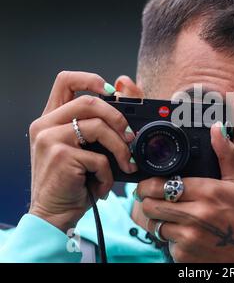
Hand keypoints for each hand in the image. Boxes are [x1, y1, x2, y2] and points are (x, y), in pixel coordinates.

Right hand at [28, 71, 136, 232]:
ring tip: (125, 164)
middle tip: (130, 137)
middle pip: (89, 101)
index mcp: (51, 118)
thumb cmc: (74, 180)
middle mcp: (45, 124)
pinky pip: (99, 158)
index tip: (113, 92)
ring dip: (120, 149)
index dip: (91, 79)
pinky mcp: (59, 156)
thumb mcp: (86, 148)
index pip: (66, 80)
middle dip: (118, 118)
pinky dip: (108, 174)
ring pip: (98, 127)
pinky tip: (102, 184)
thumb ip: (100, 122)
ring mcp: (49, 139)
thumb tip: (124, 85)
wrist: (54, 213)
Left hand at [135, 122, 233, 261]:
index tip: (148, 183)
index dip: (149, 183)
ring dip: (159, 218)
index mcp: (208, 192)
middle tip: (152, 197)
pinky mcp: (183, 254)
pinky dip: (170, 237)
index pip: (163, 185)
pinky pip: (165, 241)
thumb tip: (218, 128)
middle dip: (148, 200)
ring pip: (155, 223)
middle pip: (151, 204)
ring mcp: (189, 236)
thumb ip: (226, 154)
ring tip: (170, 214)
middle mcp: (197, 214)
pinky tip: (184, 232)